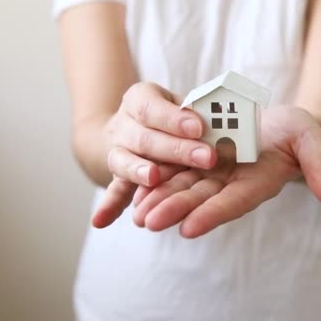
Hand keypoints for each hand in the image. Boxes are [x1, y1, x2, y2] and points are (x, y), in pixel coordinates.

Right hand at [91, 82, 218, 226]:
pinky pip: (114, 192)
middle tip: (207, 158)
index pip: (154, 107)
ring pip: (124, 162)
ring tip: (154, 178)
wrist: (137, 126)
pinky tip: (100, 221)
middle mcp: (124, 124)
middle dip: (176, 149)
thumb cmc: (174, 113)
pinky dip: (108, 206)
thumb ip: (197, 111)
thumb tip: (220, 122)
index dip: (175, 119)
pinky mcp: (117, 176)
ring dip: (139, 171)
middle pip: (145, 138)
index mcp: (140, 98)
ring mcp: (117, 150)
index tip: (199, 127)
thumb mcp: (183, 103)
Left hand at [131, 105, 320, 237]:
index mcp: (258, 182)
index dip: (213, 215)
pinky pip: (176, 166)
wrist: (282, 126)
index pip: (234, 202)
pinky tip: (135, 187)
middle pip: (201, 198)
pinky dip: (157, 177)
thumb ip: (320, 166)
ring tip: (135, 213)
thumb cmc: (299, 133)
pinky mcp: (200, 156)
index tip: (189, 229)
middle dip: (175, 209)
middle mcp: (232, 181)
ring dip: (159, 198)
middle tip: (148, 222)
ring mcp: (214, 169)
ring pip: (184, 185)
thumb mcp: (312, 141)